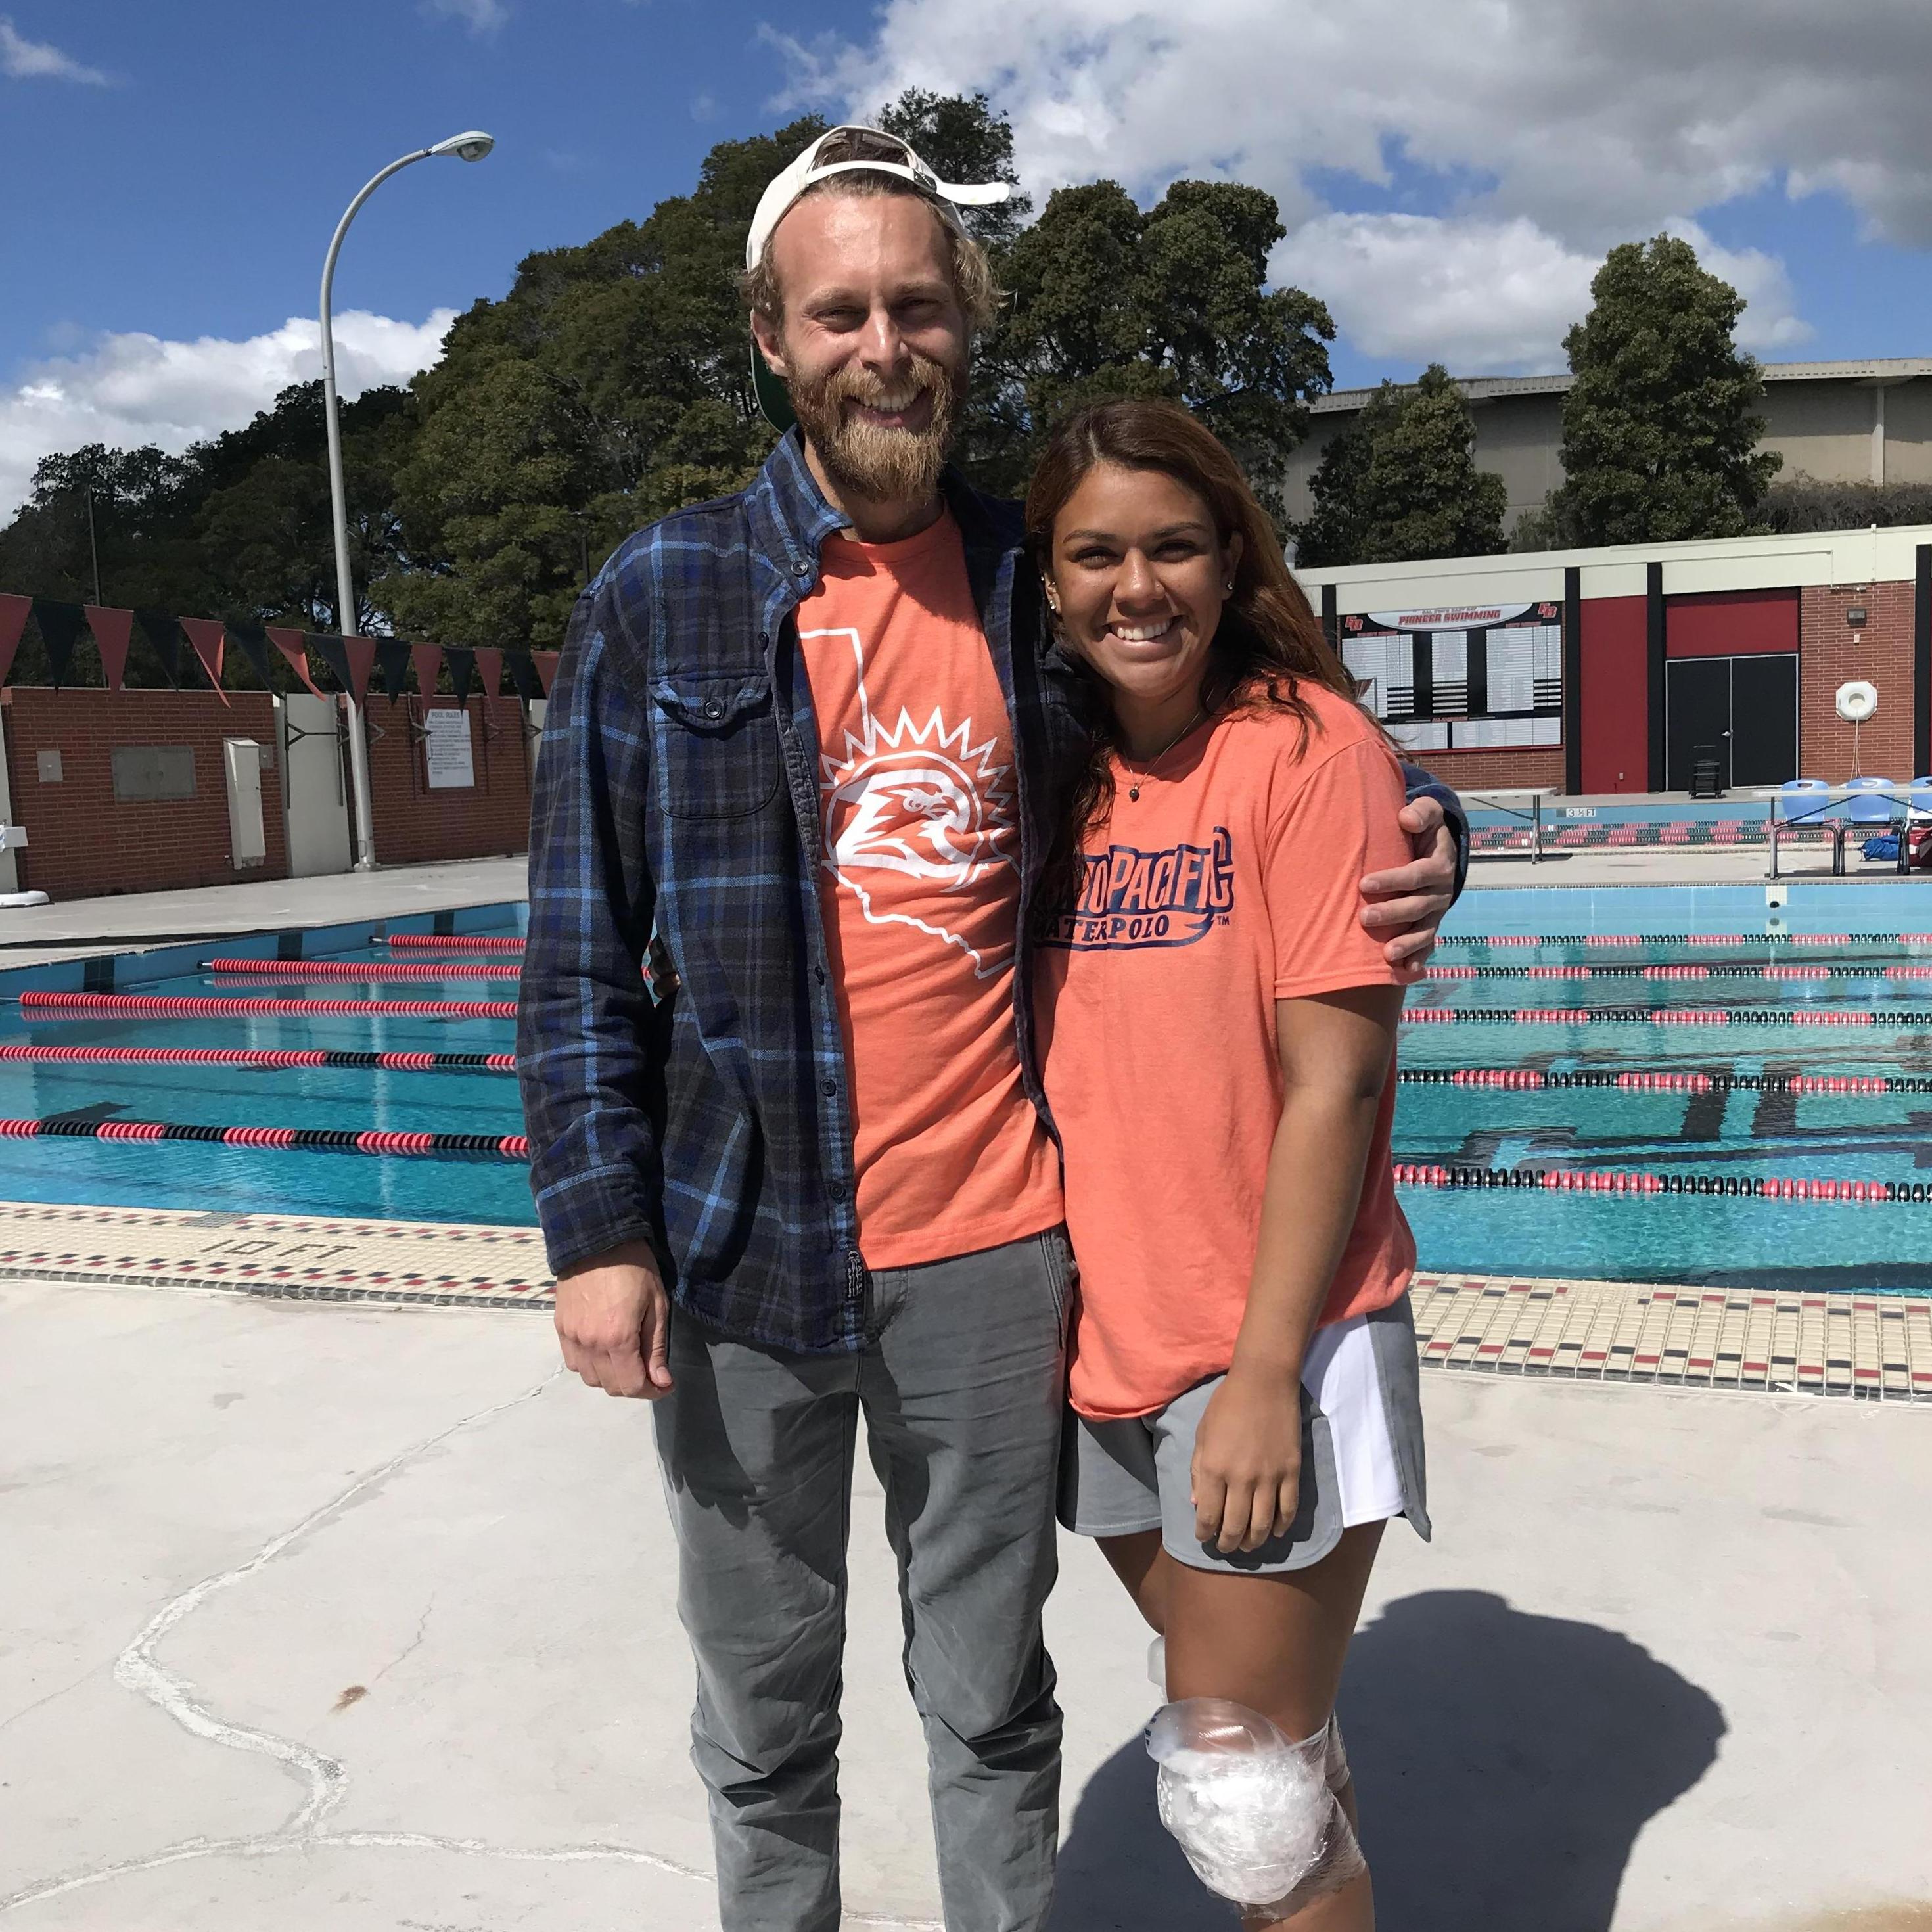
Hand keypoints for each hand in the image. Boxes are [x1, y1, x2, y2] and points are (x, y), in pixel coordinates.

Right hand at [554, 1241, 672, 1398]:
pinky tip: (603, 1350)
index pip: (632, 1386)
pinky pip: (573, 1362)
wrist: (597, 1239)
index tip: (665, 1383)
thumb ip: (656, 1348)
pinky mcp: (560, 1328)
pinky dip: (590, 1365)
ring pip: (590, 1378)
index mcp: (618, 1338)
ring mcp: (571, 1337)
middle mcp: (590, 1344)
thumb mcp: (657, 1305)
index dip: (652, 1391)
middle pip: (610, 1387)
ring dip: (610, 1377)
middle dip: (633, 1385)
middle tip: (648, 1370)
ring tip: (626, 1359)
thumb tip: (661, 1382)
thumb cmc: (635, 1268)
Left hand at [1190, 1364, 1303, 1554]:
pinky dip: (1282, 1526)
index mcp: (1214, 1468)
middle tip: (1225, 1547)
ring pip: (1263, 1525)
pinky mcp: (1291, 1472)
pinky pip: (1288, 1509)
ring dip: (1254, 1542)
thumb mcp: (1202, 1435)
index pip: (1208, 1515)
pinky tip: (1275, 1531)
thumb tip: (1198, 1505)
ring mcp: (1269, 1477)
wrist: (1264, 1382)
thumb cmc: (1227, 1405)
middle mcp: (1241, 1478)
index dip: (1204, 1533)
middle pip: (1235, 1527)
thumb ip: (1198, 1472)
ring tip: (1247, 1545)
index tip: (1203, 1537)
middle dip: (1228, 1544)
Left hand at [1360, 795, 1457, 972]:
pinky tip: (1406, 972)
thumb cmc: (1425, 829)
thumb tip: (1406, 818)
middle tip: (1364, 918)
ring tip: (1386, 955)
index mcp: (1438, 866)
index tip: (1363, 884)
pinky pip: (1427, 945)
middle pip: (1416, 906)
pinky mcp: (1430, 926)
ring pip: (1423, 931)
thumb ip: (1420, 811)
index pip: (1415, 875)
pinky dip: (1419, 959)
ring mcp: (1435, 913)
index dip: (1391, 880)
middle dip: (1392, 914)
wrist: (1440, 849)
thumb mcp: (1428, 813)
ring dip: (1406, 944)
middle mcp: (1440, 893)